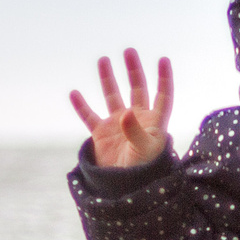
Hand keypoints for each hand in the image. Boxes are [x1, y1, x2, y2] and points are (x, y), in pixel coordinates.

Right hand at [69, 49, 172, 168]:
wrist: (125, 188)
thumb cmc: (142, 170)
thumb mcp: (143, 150)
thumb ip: (135, 131)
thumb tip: (124, 113)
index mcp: (154, 122)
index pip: (162, 95)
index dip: (164, 78)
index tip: (163, 60)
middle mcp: (137, 119)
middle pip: (137, 89)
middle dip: (134, 70)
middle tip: (129, 51)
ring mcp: (118, 124)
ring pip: (113, 96)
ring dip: (108, 79)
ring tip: (103, 59)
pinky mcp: (102, 133)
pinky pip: (89, 115)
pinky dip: (82, 105)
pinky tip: (75, 92)